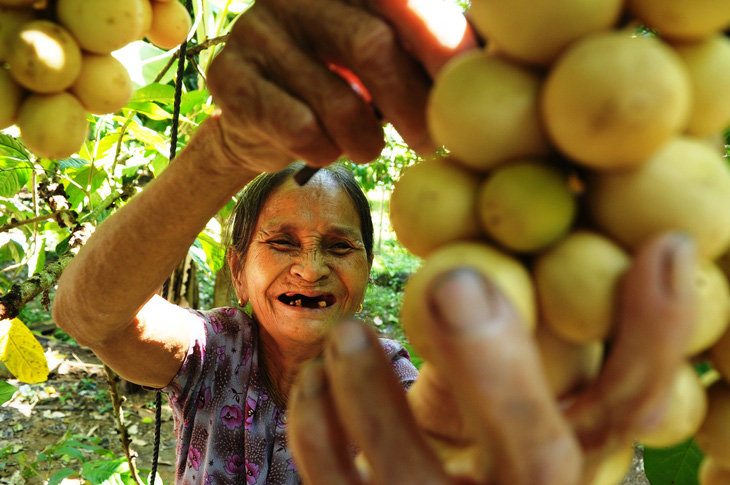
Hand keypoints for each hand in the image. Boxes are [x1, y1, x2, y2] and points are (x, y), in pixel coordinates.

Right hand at [206, 0, 477, 173]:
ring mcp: (256, 30)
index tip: (468, 83)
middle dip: (411, 106)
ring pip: (335, 100)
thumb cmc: (341, 83)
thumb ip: (425, 47)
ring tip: (368, 146)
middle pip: (372, 46)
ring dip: (364, 139)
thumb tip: (493, 62)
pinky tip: (325, 149)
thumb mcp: (383, 54)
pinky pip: (296, 128)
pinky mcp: (228, 76)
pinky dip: (324, 150)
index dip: (438, 39)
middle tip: (429, 142)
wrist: (263, 117)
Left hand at [288, 232, 694, 484]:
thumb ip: (547, 358)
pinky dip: (316, 429)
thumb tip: (608, 249)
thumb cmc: (501, 458)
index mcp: (575, 468)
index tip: (659, 248)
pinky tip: (313, 379)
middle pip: (534, 458)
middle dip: (496, 369)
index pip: (629, 408)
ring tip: (347, 333)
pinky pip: (335, 484)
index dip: (652, 335)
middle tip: (457, 283)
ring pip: (409, 477)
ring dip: (371, 396)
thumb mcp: (541, 418)